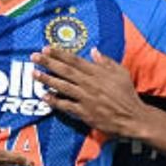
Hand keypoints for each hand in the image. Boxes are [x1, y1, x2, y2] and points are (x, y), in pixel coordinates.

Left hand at [31, 47, 155, 137]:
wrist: (132, 117)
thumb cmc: (127, 94)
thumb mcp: (121, 73)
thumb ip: (106, 61)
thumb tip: (93, 50)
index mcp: (98, 73)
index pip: (75, 60)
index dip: (59, 54)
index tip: (46, 48)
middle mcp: (90, 83)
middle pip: (66, 71)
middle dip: (48, 63)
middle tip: (34, 57)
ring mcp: (86, 98)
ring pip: (63, 86)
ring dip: (47, 79)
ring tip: (34, 73)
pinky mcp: (84, 112)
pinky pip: (66, 105)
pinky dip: (54, 100)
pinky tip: (43, 96)